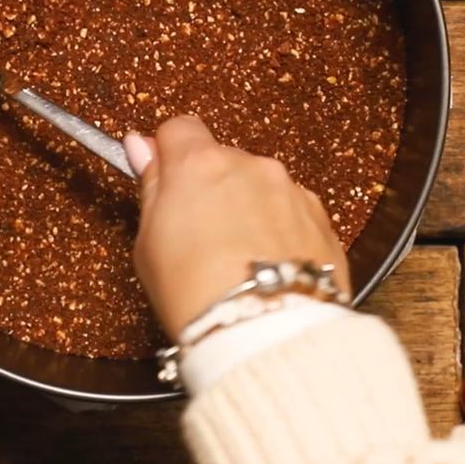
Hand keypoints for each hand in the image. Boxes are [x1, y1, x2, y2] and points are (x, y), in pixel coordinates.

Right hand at [124, 116, 348, 340]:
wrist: (266, 334)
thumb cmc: (198, 294)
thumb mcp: (149, 244)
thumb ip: (152, 187)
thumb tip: (142, 147)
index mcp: (200, 164)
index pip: (179, 129)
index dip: (169, 156)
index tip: (164, 182)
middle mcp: (251, 166)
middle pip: (222, 161)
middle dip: (210, 190)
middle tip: (197, 239)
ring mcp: (291, 191)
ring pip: (260, 188)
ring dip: (248, 211)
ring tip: (237, 263)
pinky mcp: (322, 221)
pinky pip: (292, 215)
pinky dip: (279, 234)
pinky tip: (267, 270)